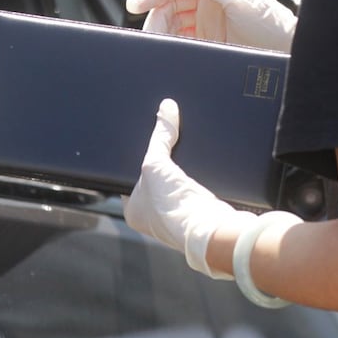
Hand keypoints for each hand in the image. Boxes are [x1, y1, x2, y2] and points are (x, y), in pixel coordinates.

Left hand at [124, 99, 251, 278]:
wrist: (208, 229)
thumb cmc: (172, 207)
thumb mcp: (157, 163)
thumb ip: (160, 136)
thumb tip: (166, 108)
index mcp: (132, 211)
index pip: (129, 179)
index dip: (136, 161)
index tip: (144, 145)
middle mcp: (150, 218)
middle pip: (153, 180)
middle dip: (161, 166)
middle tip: (165, 149)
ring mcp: (174, 217)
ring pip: (173, 185)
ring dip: (179, 173)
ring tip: (181, 159)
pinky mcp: (195, 212)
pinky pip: (190, 190)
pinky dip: (193, 180)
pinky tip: (195, 172)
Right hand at [125, 0, 295, 52]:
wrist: (286, 55)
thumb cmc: (269, 20)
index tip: (135, 3)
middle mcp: (205, 3)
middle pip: (168, 7)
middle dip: (155, 18)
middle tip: (148, 35)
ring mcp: (204, 25)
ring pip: (171, 27)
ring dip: (160, 35)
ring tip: (155, 47)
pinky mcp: (205, 46)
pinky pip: (180, 45)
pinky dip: (170, 48)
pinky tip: (165, 54)